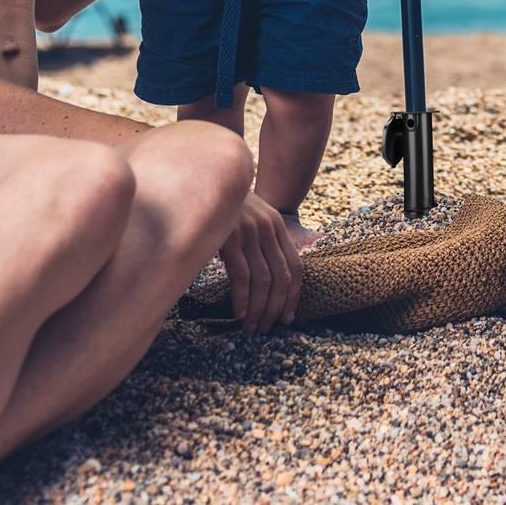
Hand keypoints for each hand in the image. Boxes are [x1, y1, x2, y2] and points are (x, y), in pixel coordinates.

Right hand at [220, 192, 303, 332]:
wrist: (209, 175)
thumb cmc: (229, 206)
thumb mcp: (255, 217)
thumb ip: (265, 241)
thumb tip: (270, 278)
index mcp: (278, 225)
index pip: (296, 266)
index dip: (294, 295)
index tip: (287, 317)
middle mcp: (268, 228)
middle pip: (281, 277)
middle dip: (275, 308)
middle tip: (266, 328)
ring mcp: (249, 232)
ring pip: (263, 280)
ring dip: (259, 309)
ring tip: (252, 327)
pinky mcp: (230, 237)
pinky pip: (242, 275)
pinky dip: (243, 298)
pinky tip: (239, 313)